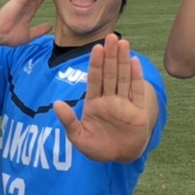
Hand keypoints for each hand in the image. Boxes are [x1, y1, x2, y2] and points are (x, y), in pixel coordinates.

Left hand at [52, 34, 152, 163]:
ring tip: (123, 43)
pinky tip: (134, 62)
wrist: (119, 158)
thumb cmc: (97, 148)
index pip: (94, 79)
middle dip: (110, 56)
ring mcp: (124, 104)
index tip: (96, 48)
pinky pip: (136, 91)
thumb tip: (57, 103)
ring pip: (123, 78)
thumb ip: (68, 121)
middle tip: (111, 37)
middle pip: (110, 74)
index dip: (95, 64)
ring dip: (123, 61)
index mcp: (94, 103)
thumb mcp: (78, 137)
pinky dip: (136, 77)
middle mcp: (110, 99)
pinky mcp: (138, 111)